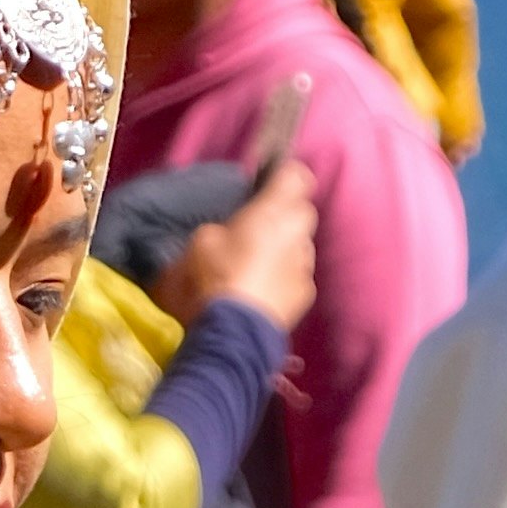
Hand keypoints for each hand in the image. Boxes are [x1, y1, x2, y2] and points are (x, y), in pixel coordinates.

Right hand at [159, 163, 317, 334]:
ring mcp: (306, 266)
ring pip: (301, 245)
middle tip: (258, 226)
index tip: (269, 183)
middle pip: (302, 210)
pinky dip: (285, 277)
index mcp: (273, 212)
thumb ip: (222, 228)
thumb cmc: (213, 278)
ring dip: (285, 248)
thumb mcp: (200, 241)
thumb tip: (230, 233)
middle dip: (284, 214)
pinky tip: (263, 290)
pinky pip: (298, 275)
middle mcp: (298, 234)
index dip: (285, 176)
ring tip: (258, 264)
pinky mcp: (307, 295)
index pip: (297, 176)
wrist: (233, 332)